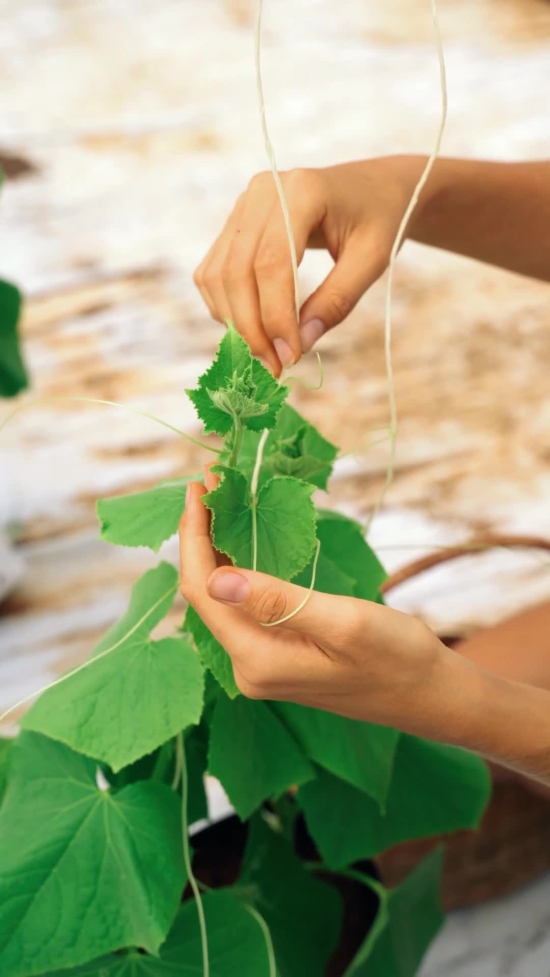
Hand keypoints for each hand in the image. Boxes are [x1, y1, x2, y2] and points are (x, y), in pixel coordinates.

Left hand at [179, 477, 462, 739]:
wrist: (429, 695)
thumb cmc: (397, 658)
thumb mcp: (345, 623)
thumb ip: (279, 602)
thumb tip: (217, 579)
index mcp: (258, 660)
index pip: (202, 591)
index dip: (194, 535)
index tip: (201, 483)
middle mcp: (249, 667)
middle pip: (205, 594)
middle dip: (201, 535)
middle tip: (212, 479)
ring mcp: (261, 664)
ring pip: (223, 598)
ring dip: (217, 548)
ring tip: (222, 498)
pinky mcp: (276, 657)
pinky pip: (244, 607)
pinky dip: (239, 567)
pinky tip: (242, 538)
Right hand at [193, 156, 429, 373]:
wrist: (373, 188)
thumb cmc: (380, 220)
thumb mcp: (373, 260)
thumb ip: (337, 301)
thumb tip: (298, 346)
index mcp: (302, 191)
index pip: (272, 262)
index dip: (275, 316)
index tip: (290, 356)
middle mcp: (262, 192)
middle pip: (236, 271)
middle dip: (251, 328)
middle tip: (273, 367)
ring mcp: (242, 206)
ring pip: (217, 276)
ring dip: (234, 323)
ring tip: (265, 355)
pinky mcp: (234, 224)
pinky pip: (214, 273)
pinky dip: (227, 308)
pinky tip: (253, 331)